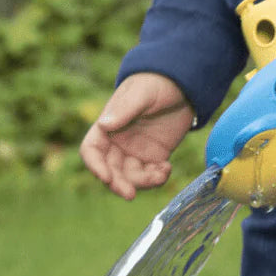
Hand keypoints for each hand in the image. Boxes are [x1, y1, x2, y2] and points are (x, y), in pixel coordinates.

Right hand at [79, 73, 194, 200]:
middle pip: (110, 170)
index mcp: (108, 125)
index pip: (92, 150)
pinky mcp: (155, 156)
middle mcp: (119, 141)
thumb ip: (125, 109)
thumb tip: (103, 125)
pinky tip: (167, 169)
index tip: (106, 177)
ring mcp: (136, 150)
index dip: (95, 166)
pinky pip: (150, 175)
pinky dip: (157, 178)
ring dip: (143, 182)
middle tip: (131, 194)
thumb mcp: (142, 93)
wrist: (184, 83)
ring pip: (131, 177)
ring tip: (161, 173)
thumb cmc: (157, 82)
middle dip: (118, 184)